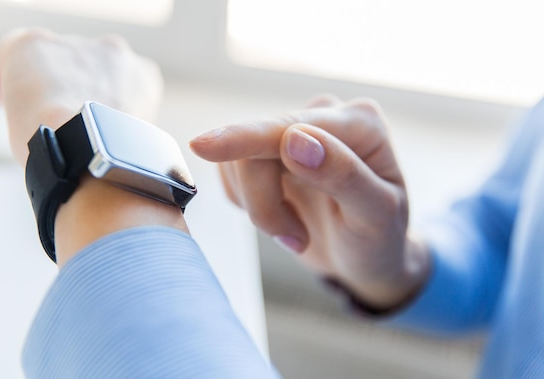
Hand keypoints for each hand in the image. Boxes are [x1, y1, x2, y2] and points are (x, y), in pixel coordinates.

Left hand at [0, 28, 184, 265]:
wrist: (91, 157)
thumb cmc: (116, 168)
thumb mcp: (136, 148)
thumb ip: (123, 134)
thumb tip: (104, 154)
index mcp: (144, 76)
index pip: (120, 81)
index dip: (102, 103)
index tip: (91, 123)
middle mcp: (113, 51)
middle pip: (86, 68)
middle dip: (75, 91)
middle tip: (65, 124)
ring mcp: (75, 47)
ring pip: (53, 64)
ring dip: (46, 88)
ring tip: (38, 123)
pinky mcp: (35, 45)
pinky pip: (16, 58)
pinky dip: (11, 86)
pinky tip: (12, 111)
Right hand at [190, 95, 429, 308]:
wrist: (363, 258)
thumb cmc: (379, 239)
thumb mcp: (377, 215)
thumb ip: (343, 174)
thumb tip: (295, 139)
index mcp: (359, 123)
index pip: (290, 125)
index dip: (246, 137)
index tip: (203, 146)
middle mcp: (324, 117)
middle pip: (258, 146)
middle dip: (265, 202)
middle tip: (293, 239)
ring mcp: (292, 134)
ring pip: (239, 162)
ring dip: (259, 207)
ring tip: (294, 233)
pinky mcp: (268, 154)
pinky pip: (232, 172)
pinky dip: (247, 202)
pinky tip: (280, 216)